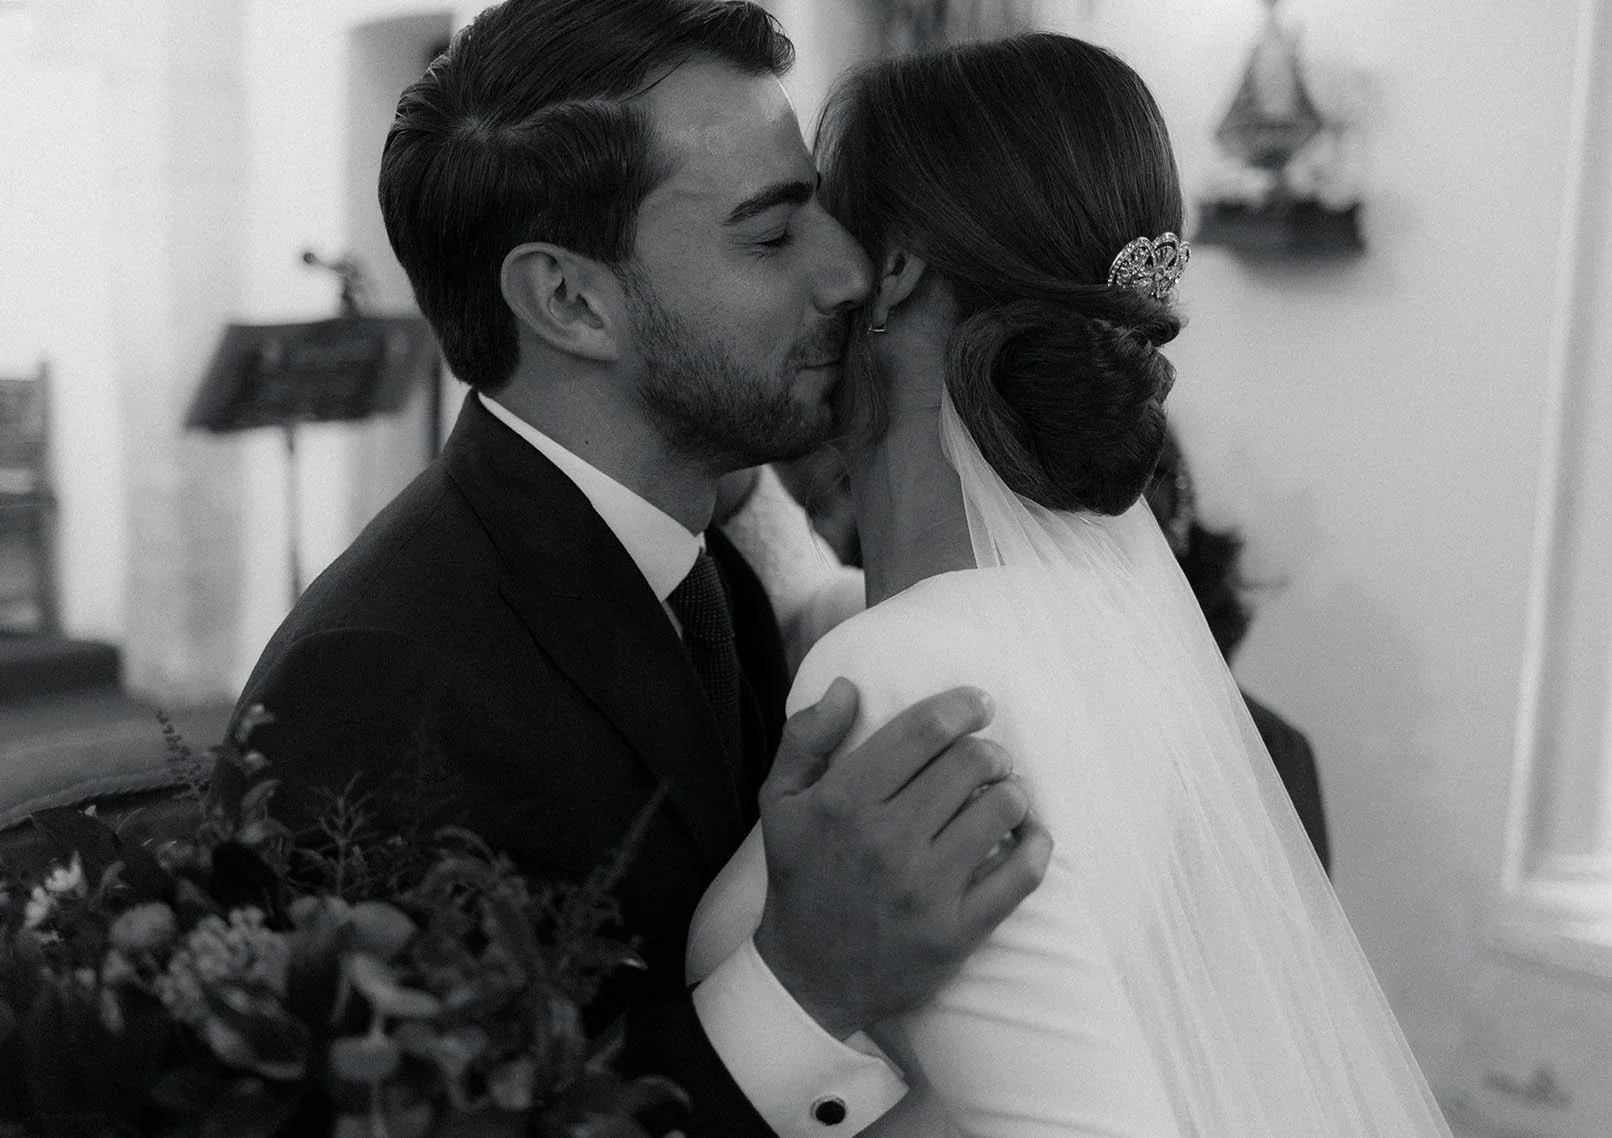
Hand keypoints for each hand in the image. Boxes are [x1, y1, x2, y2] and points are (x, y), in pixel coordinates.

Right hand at [753, 679, 1053, 1038]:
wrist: (808, 978)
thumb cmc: (801, 878)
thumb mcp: (780, 802)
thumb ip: (807, 737)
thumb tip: (848, 687)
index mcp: (844, 801)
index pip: (923, 731)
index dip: (962, 707)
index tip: (978, 705)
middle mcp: (885, 841)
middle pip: (970, 764)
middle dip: (989, 750)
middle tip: (989, 758)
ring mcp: (924, 889)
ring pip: (1001, 809)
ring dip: (1012, 791)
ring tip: (1003, 794)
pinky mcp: (956, 931)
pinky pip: (1021, 875)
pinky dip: (1037, 842)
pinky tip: (1029, 832)